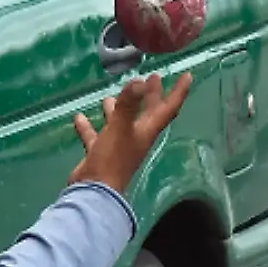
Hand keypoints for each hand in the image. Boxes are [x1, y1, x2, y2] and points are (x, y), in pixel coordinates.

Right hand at [70, 73, 193, 191]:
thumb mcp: (120, 128)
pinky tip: (80, 117)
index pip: (168, 109)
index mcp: (147, 131)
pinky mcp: (101, 153)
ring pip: (121, 123)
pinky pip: (97, 135)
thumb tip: (139, 81)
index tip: (187, 76)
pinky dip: (90, 126)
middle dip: (150, 96)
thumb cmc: (113, 158)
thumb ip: (129, 104)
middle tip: (152, 77)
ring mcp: (119, 146)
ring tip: (110, 95)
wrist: (95, 190)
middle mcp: (136, 137)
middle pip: (147, 113)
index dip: (178, 92)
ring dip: (118, 109)